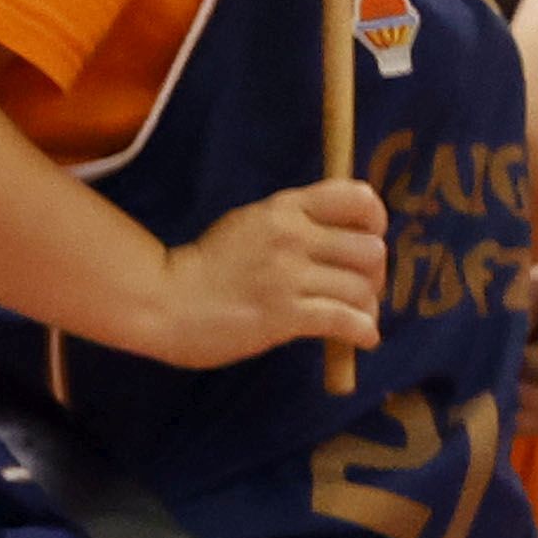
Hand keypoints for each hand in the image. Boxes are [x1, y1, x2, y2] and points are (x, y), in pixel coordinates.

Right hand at [143, 178, 385, 363]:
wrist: (162, 303)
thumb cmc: (203, 268)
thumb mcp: (247, 225)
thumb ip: (291, 223)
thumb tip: (341, 236)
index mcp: (284, 209)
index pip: (357, 198)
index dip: (375, 220)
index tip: (367, 238)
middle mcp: (292, 237)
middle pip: (370, 250)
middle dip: (374, 273)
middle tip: (360, 288)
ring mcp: (288, 277)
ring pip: (361, 289)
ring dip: (368, 307)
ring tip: (359, 318)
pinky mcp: (285, 316)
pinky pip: (345, 321)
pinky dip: (362, 332)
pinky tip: (361, 339)